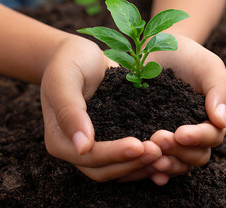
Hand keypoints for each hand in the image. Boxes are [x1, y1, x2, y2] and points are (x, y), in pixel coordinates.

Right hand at [40, 36, 161, 181]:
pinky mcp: (112, 138)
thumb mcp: (65, 79)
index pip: (88, 157)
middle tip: (158, 151)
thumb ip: (69, 111)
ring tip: (166, 154)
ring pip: (119, 169)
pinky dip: (144, 158)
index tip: (139, 146)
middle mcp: (77, 149)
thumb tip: (82, 147)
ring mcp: (96, 146)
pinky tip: (165, 152)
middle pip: (105, 170)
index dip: (114, 154)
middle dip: (132, 164)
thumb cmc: (69, 61)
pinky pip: (128, 157)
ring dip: (141, 165)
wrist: (81, 55)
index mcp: (60, 139)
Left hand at [120, 34, 225, 184]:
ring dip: (166, 164)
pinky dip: (153, 170)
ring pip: (177, 163)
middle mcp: (194, 133)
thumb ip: (220, 90)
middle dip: (179, 152)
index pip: (211, 137)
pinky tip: (146, 170)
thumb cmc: (187, 55)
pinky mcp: (151, 138)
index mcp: (211, 118)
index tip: (181, 133)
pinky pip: (156, 161)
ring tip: (150, 157)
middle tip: (159, 139)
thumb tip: (221, 121)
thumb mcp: (207, 65)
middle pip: (195, 156)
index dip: (198, 138)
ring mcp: (173, 138)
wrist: (157, 49)